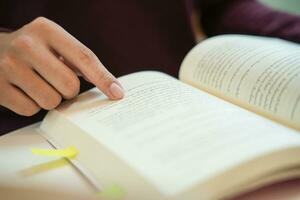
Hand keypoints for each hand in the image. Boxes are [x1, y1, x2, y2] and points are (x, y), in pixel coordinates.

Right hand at [0, 17, 123, 115]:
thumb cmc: (35, 51)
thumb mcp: (55, 44)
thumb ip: (81, 61)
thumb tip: (112, 87)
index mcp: (46, 30)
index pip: (83, 57)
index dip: (103, 78)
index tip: (117, 93)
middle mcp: (26, 45)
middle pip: (69, 86)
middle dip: (69, 91)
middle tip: (57, 81)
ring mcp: (9, 66)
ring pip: (51, 101)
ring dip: (51, 99)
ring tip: (39, 84)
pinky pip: (31, 110)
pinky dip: (33, 105)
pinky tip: (25, 90)